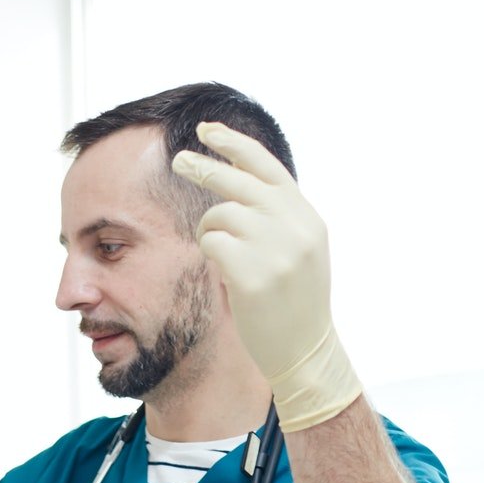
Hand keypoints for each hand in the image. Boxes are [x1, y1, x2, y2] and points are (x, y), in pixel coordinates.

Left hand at [171, 121, 360, 432]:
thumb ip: (279, 218)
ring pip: (220, 214)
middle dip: (203, 167)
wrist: (305, 351)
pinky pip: (211, 242)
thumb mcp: (300, 251)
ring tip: (222, 255)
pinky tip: (223, 271)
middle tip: (177, 160)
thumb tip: (240, 184)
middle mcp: (293, 225)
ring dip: (209, 230)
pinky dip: (209, 251)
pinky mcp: (252, 273)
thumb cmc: (296, 305)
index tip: (208, 130)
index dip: (234, 145)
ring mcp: (275, 248)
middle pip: (237, 181)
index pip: (266, 167)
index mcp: (306, 216)